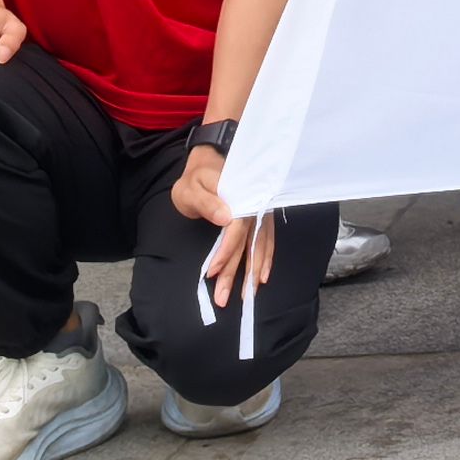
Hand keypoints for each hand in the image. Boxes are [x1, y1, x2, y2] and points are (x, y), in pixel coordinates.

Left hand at [171, 144, 279, 307]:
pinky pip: (267, 241)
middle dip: (236, 274)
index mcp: (238, 197)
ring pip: (259, 246)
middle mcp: (254, 206)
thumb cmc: (198, 176)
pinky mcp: (260, 218)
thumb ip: (207, 201)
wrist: (211, 160)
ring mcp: (259, 212)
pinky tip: (262, 277)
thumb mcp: (192, 186)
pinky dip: (266, 259)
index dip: (225, 252)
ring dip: (252, 272)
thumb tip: (225, 218)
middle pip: (247, 244)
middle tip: (223, 299)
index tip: (211, 272)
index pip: (234, 230)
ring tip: (246, 296)